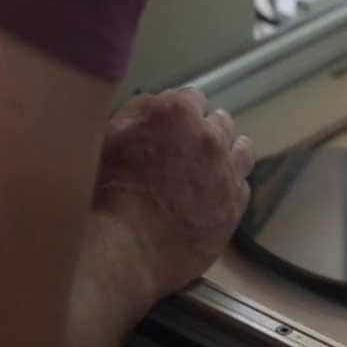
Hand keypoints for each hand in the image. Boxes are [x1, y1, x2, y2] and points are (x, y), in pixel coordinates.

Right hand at [93, 88, 254, 297]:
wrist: (124, 248)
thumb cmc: (105, 194)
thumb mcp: (108, 138)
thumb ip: (138, 116)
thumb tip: (154, 111)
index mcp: (176, 113)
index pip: (190, 98)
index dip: (179, 113)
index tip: (172, 125)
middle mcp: (209, 137)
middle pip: (219, 122)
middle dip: (204, 132)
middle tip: (188, 149)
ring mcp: (227, 171)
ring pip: (240, 149)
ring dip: (227, 153)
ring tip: (212, 167)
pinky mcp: (235, 204)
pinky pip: (242, 184)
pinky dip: (230, 185)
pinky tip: (215, 194)